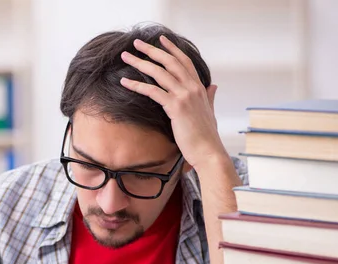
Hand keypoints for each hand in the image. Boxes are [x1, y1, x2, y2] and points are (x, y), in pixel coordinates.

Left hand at [119, 36, 227, 171]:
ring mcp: (184, 96)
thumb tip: (213, 86)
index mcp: (199, 87)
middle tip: (136, 43)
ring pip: (159, 72)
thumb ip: (210, 97)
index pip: (184, 61)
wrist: (209, 151)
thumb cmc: (206, 135)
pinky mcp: (176, 107)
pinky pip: (153, 91)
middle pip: (169, 62)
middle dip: (151, 50)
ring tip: (125, 57)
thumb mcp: (210, 112)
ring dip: (140, 62)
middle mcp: (193, 87)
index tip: (161, 39)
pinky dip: (137, 85)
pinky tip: (125, 81)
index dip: (172, 49)